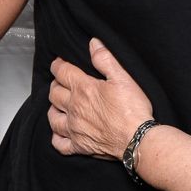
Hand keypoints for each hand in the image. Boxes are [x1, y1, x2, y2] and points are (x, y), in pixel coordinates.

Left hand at [48, 39, 152, 158]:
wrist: (137, 139)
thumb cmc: (133, 109)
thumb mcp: (123, 78)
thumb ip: (105, 59)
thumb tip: (93, 43)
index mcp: (84, 89)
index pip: (62, 72)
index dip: (58, 65)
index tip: (59, 63)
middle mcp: (74, 108)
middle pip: (54, 93)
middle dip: (56, 84)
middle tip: (62, 82)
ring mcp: (74, 129)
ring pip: (52, 117)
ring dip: (53, 108)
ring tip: (59, 105)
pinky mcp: (79, 146)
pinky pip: (59, 144)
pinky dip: (57, 137)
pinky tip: (61, 133)